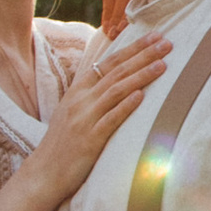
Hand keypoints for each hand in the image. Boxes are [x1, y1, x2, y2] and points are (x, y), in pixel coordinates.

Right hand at [31, 27, 171, 202]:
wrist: (43, 173)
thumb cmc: (63, 144)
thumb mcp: (74, 112)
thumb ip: (93, 95)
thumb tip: (118, 80)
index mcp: (78, 91)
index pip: (109, 62)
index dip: (133, 48)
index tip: (155, 36)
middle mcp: (81, 100)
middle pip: (116, 72)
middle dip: (143, 55)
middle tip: (167, 43)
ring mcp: (84, 119)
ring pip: (116, 91)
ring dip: (140, 76)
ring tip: (162, 65)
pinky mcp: (89, 140)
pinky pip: (110, 119)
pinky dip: (126, 106)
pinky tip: (141, 96)